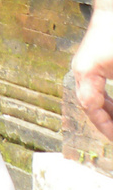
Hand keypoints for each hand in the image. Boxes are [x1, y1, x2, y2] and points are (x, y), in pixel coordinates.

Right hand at [73, 13, 112, 140]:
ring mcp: (85, 67)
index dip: (106, 126)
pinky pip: (97, 89)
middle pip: (90, 105)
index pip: (91, 107)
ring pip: (93, 98)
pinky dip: (107, 101)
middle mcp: (81, 71)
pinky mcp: (92, 63)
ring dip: (107, 111)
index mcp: (86, 73)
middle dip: (106, 121)